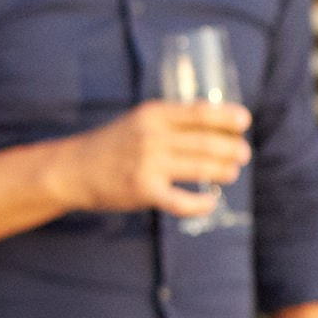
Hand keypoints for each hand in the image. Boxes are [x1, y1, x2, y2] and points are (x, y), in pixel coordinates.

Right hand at [52, 101, 252, 216]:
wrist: (72, 169)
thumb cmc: (114, 144)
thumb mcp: (140, 121)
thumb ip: (172, 121)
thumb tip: (217, 126)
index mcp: (153, 114)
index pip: (199, 113)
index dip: (226, 117)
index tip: (245, 121)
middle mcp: (152, 137)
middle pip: (206, 142)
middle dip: (232, 149)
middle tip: (243, 153)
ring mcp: (148, 164)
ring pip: (200, 168)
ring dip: (223, 171)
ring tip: (231, 172)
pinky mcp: (143, 191)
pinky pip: (182, 201)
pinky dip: (201, 204)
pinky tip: (210, 202)